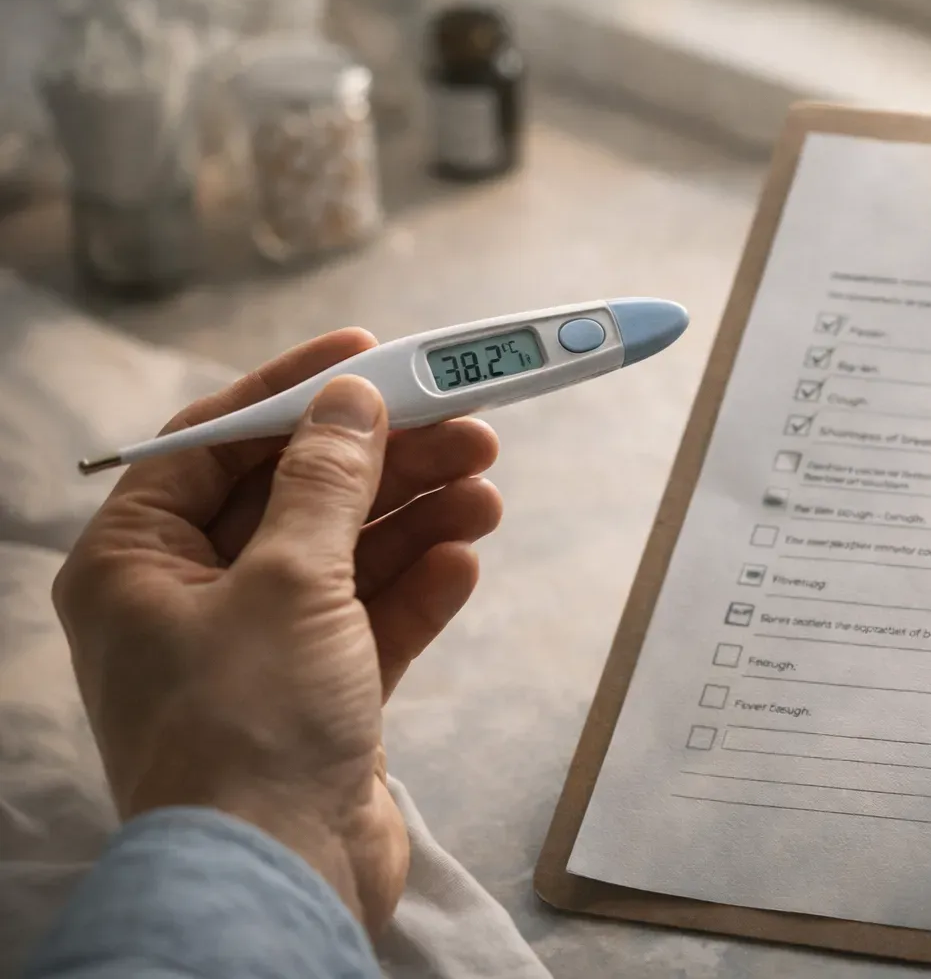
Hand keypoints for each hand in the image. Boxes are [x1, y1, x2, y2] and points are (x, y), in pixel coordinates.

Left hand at [52, 330, 502, 932]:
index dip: (296, 392)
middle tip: (470, 426)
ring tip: (489, 488)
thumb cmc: (250, 724)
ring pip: (345, 556)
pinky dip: (418, 587)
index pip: (214, 444)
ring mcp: (257, 651)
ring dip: (416, 519)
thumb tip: (351, 402)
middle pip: (297, 497)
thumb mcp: (289, 579)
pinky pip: (370, 620)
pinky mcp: (317, 696)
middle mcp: (189, 600)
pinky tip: (466, 559)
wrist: (280, 879)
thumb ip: (325, 482)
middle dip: (385, 462)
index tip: (373, 354)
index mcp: (138, 562)